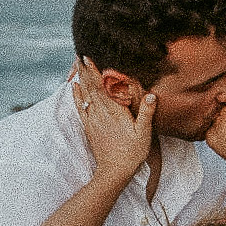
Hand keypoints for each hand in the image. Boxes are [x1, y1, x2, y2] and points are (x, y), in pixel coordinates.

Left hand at [72, 57, 154, 183]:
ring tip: (77, 65)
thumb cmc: (132, 152)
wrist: (114, 170)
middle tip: (79, 54)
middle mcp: (101, 113)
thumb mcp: (144, 133)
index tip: (88, 57)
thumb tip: (152, 94)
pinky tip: (74, 86)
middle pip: (91, 87)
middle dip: (85, 70)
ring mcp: (93, 120)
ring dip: (80, 78)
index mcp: (115, 111)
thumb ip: (147, 112)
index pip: (102, 86)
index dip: (94, 71)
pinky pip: (80, 107)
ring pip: (85, 95)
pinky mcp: (89, 127)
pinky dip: (76, 96)